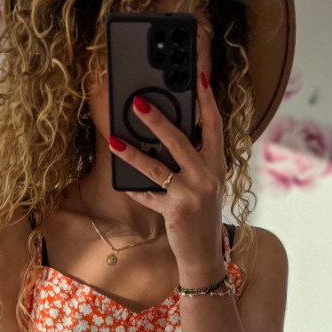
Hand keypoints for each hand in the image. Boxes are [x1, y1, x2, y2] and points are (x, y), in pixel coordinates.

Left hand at [108, 72, 225, 277]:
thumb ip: (192, 160)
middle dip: (157, 119)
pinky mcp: (176, 211)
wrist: (204, 255)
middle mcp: (208, 176)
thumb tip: (162, 134)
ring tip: (114, 140)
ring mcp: (192, 194)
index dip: (206, 99)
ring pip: (157, 167)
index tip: (198, 76)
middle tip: (137, 102)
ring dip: (132, 153)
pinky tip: (122, 183)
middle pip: (180, 140)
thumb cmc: (200, 215)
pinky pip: (148, 195)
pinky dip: (135, 190)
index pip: (214, 124)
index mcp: (217, 164)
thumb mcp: (203, 184)